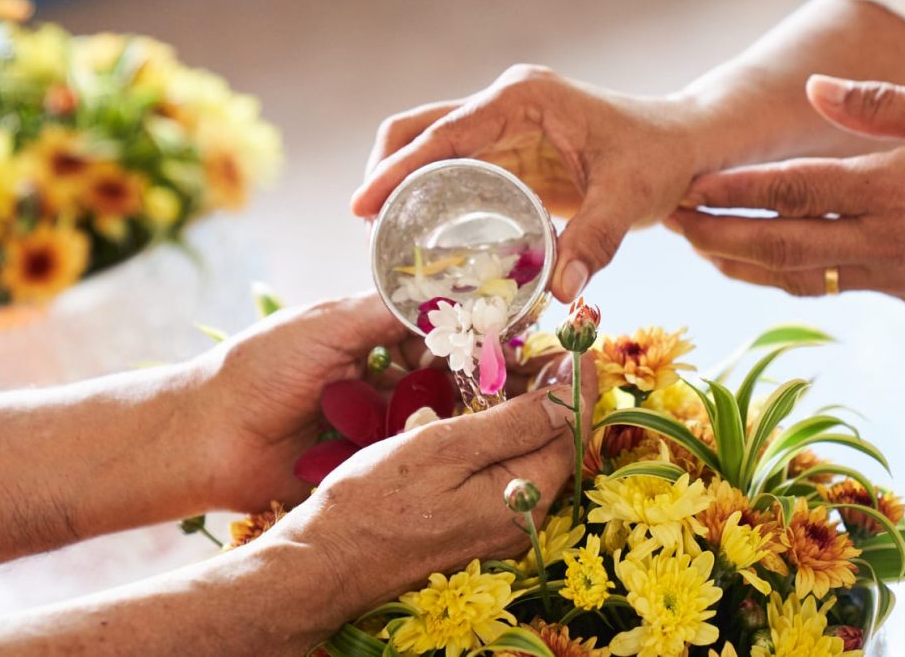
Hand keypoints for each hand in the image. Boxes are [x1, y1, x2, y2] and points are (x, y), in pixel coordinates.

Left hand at [193, 293, 564, 513]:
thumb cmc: (260, 368)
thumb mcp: (328, 323)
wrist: (205, 437)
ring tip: (508, 410)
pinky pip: (410, 451)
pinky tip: (469, 442)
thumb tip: (447, 291)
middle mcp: (378, 375)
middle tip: (523, 379)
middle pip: (442, 373)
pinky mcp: (367, 460)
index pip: (433, 329)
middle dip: (478, 374)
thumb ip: (386, 308)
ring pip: (433, 413)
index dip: (470, 332)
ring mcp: (375, 420)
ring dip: (465, 410)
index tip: (509, 335)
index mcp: (367, 335)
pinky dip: (437, 445)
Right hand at [269, 352, 596, 621]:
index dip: (577, 385)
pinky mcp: (474, 524)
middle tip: (538, 346)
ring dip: (526, 412)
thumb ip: (513, 425)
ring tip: (509, 367)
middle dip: (553, 394)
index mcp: (523, 498)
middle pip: (555, 444)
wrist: (326, 560)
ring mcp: (498, 525)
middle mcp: (522, 518)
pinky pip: (504, 472)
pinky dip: (501, 436)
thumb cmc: (375, 502)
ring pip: (528, 456)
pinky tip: (480, 410)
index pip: (571, 432)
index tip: (577, 344)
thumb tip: (571, 398)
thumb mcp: (445, 449)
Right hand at [351, 64, 701, 301]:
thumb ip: (596, 240)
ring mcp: (503, 125)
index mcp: (522, 98)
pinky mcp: (509, 151)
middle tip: (369, 231)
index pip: (442, 133)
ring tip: (385, 240)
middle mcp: (504, 104)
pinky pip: (454, 169)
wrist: (684, 144)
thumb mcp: (630, 197)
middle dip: (385, 174)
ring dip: (402, 186)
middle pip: (418, 130)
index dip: (396, 170)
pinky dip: (430, 197)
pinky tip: (423, 237)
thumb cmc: (659, 157)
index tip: (361, 206)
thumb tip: (562, 293)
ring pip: (429, 147)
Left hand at [667, 75, 904, 303]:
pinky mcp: (904, 292)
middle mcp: (887, 238)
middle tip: (670, 222)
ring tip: (699, 244)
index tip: (691, 186)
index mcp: (897, 186)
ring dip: (741, 263)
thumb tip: (814, 91)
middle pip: (781, 244)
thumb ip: (882, 104)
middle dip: (718, 235)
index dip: (738, 191)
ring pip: (798, 276)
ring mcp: (894, 272)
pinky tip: (756, 264)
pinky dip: (785, 277)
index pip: (797, 191)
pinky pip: (830, 286)